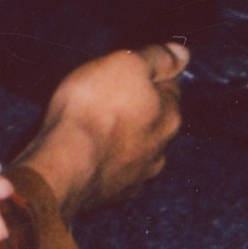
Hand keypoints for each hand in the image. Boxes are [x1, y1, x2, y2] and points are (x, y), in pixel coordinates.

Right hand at [16, 41, 188, 223]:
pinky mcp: (114, 195)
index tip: (131, 72)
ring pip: (138, 149)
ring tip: (98, 128)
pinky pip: (116, 171)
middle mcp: (162, 149)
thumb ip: (157, 59)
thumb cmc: (94, 107)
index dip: (151, 76)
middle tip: (111, 97)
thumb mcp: (126, 65)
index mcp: (169, 115)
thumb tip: (183, 54)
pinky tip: (91, 154)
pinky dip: (107, 161)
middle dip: (140, 110)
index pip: (171, 88)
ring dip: (125, 138)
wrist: (65, 164)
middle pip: (155, 121)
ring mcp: (139, 176)